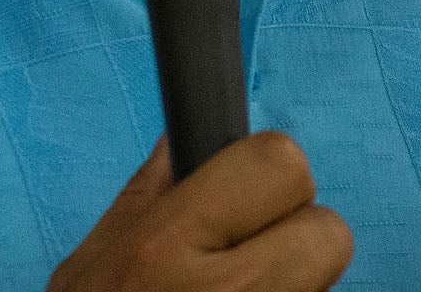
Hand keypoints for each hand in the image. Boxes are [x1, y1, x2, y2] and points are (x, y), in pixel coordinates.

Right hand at [48, 132, 352, 289]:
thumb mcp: (90, 267)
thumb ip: (143, 201)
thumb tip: (184, 143)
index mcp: (167, 244)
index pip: (277, 162)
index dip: (265, 175)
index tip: (243, 193)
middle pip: (330, 230)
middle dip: (297, 238)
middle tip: (252, 258)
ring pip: (330, 288)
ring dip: (298, 287)